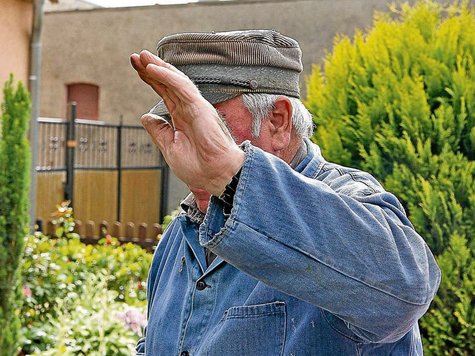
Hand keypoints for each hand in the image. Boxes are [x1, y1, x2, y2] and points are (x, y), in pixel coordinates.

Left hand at [130, 50, 244, 195]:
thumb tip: (146, 117)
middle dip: (152, 69)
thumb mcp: (170, 148)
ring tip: (142, 57)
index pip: (165, 93)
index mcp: (182, 118)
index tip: (137, 69)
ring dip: (159, 67)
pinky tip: (153, 70)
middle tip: (136, 57)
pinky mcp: (200, 108)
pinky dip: (167, 77)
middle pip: (169, 83)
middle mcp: (189, 110)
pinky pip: (182, 88)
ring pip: (176, 81)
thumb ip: (159, 131)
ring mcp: (195, 107)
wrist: (215, 177)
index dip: (151, 80)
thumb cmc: (199, 168)